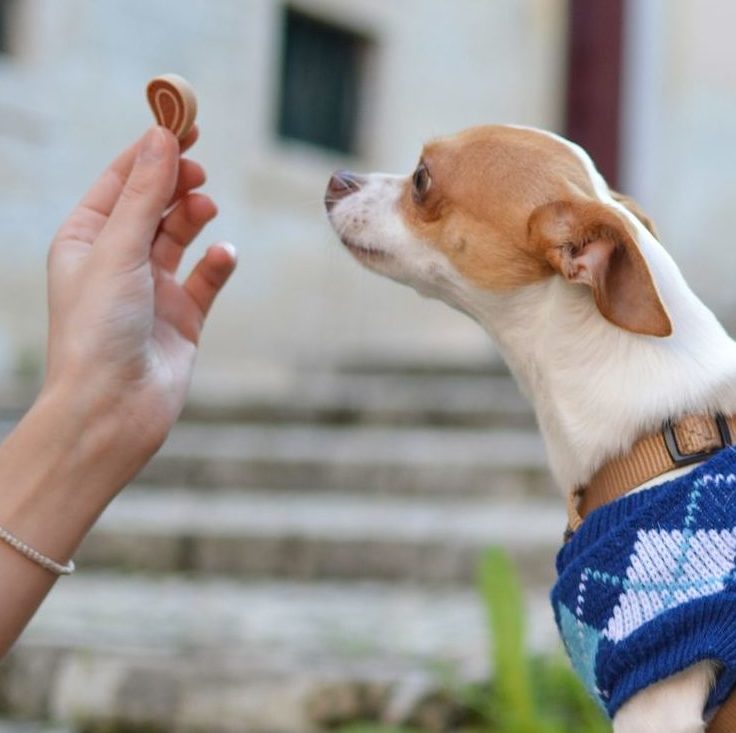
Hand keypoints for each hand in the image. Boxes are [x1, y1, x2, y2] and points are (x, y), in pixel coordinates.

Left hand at [43, 126, 235, 481]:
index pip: (120, 182)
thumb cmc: (98, 329)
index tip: (183, 125)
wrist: (114, 408)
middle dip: (175, 183)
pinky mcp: (183, 318)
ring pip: (180, 238)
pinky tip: (224, 256)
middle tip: (198, 168)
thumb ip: (146, 194)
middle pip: (153, 205)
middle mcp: (118, 262)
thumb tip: (162, 138)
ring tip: (205, 209)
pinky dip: (217, 265)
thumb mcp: (118, 250)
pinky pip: (206, 280)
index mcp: (86, 241)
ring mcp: (153, 290)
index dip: (150, 152)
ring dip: (194, 218)